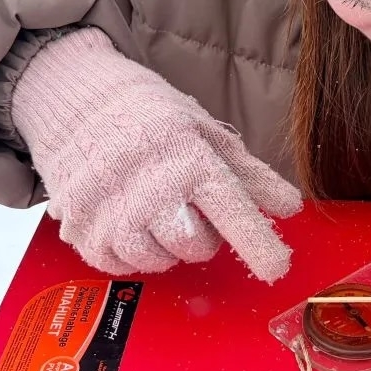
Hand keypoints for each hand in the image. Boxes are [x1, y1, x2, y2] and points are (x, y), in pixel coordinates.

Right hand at [12, 29, 301, 281]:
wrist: (79, 102)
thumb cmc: (153, 120)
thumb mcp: (206, 135)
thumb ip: (250, 176)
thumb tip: (291, 207)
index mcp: (190, 160)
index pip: (232, 210)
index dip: (258, 244)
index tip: (278, 268)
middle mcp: (151, 188)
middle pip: (195, 247)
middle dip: (201, 237)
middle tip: (188, 208)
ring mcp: (111, 211)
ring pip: (158, 261)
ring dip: (164, 245)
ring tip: (155, 209)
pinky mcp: (82, 230)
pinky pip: (121, 265)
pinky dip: (130, 250)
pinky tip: (127, 218)